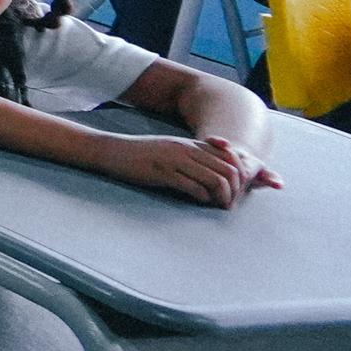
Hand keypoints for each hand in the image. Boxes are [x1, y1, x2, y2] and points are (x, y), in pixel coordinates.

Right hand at [106, 131, 272, 207]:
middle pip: (227, 171)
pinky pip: (193, 187)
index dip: (238, 178)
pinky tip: (199, 201)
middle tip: (229, 204)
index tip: (234, 192)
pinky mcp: (163, 173)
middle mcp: (187, 150)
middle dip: (234, 191)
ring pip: (214, 179)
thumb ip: (192, 155)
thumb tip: (214, 173)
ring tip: (218, 206)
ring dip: (221, 197)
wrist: (111, 150)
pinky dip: (202, 197)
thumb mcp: (170, 148)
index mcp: (190, 144)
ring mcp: (175, 160)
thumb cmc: (141, 153)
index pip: (229, 159)